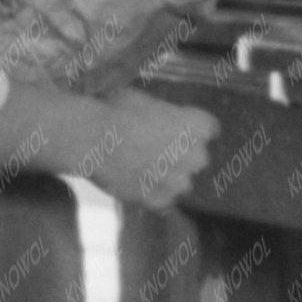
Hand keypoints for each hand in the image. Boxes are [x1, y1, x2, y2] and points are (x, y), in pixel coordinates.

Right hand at [84, 89, 216, 209]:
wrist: (92, 138)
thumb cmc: (117, 110)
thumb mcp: (146, 101)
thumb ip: (163, 116)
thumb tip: (158, 120)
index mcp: (198, 126)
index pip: (209, 129)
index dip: (191, 129)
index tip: (177, 129)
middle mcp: (196, 156)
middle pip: (198, 158)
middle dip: (182, 155)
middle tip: (157, 149)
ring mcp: (179, 182)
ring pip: (181, 182)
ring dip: (168, 177)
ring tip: (142, 168)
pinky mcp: (159, 200)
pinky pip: (161, 198)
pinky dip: (150, 193)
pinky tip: (133, 182)